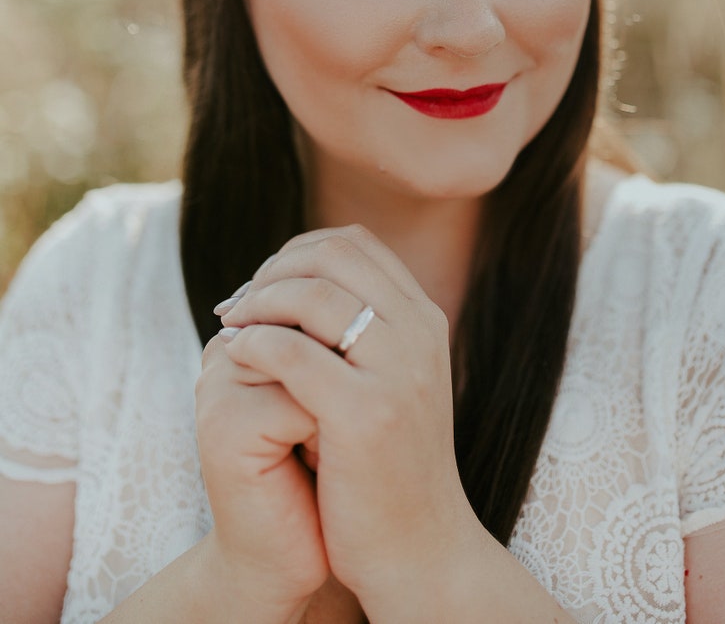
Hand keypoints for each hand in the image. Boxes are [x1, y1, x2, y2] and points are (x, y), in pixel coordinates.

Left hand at [219, 225, 480, 614]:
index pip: (355, 243)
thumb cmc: (389, 468)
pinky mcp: (366, 415)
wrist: (421, 551)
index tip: (264, 282)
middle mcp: (419, 334)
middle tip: (238, 302)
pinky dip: (252, 344)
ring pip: (311, 295)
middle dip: (273, 269)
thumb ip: (365, 330)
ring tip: (229, 327)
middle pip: (333, 255)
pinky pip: (291, 352)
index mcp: (425, 319)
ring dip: (256, 302)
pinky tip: (234, 359)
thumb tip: (297, 277)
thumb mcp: (393, 382)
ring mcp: (398, 372)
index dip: (298, 250)